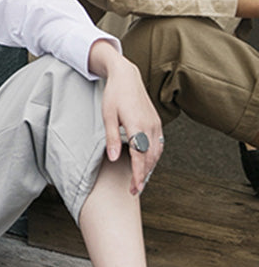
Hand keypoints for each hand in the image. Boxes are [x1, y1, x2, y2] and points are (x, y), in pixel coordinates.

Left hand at [88, 40, 163, 194]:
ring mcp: (156, 124)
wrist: (127, 76)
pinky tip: (146, 163)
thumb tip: (115, 158)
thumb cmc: (114, 95)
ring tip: (140, 179)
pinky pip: (158, 144)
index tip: (135, 188)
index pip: (140, 157)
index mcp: (137, 125)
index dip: (138, 175)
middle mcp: (150, 126)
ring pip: (156, 152)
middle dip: (144, 176)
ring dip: (149, 167)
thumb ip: (112, 139)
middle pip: (150, 158)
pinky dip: (153, 156)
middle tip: (134, 190)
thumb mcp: (108, 116)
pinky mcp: (157, 122)